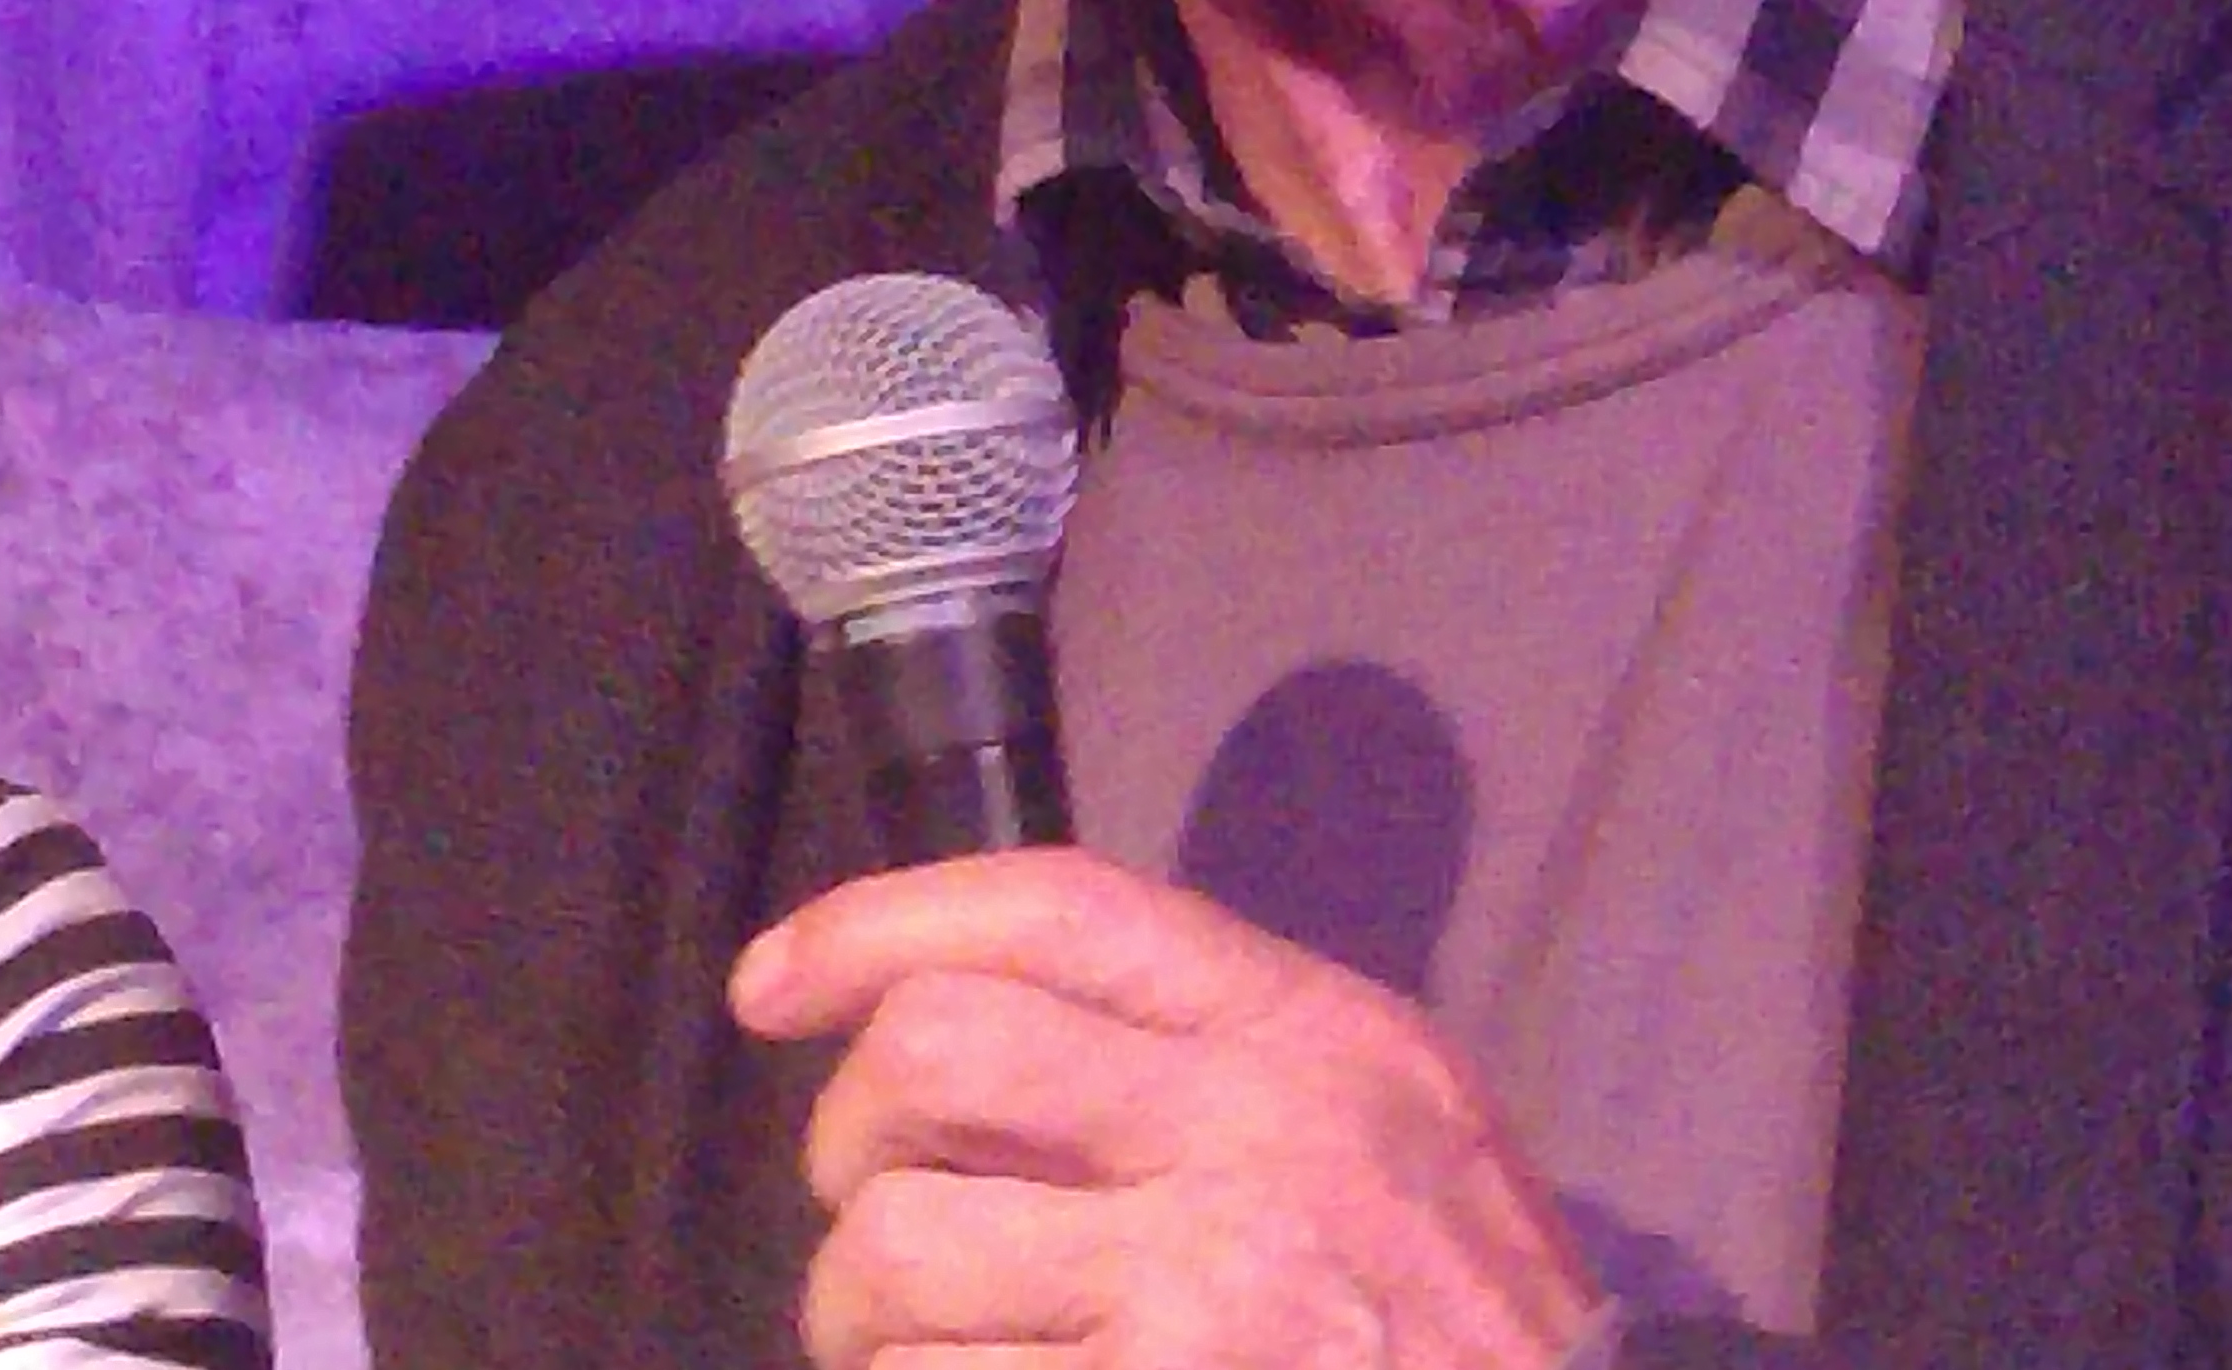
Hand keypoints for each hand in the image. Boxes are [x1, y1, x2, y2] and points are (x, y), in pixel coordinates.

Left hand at [733, 848, 1611, 1368]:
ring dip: (862, 1321)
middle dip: (850, 1142)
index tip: (772, 986)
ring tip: (924, 1350)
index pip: (1055, 907)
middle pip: (935, 1056)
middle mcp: (1255, 1140)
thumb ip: (1206, 1056)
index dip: (875, 922)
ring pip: (896, 1253)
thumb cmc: (1459, 1317)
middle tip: (878, 1212)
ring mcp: (1207, 1297)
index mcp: (1307, 1038)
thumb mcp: (1388, 1124)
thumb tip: (945, 1029)